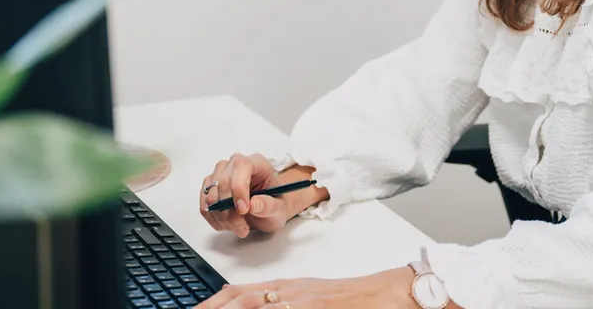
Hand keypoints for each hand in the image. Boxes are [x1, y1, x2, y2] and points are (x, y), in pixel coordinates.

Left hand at [195, 268, 416, 308]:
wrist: (379, 295)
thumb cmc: (345, 298)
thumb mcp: (306, 294)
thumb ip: (277, 296)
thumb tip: (244, 299)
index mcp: (284, 286)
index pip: (239, 291)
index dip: (213, 301)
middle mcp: (287, 292)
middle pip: (240, 299)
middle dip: (214, 308)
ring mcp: (299, 302)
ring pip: (255, 306)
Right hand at [199, 153, 296, 237]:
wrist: (266, 210)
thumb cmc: (273, 205)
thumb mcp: (279, 209)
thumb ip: (269, 206)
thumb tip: (254, 204)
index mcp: (256, 162)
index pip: (241, 166)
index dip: (239, 188)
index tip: (244, 210)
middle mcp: (235, 164)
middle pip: (223, 183)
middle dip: (231, 212)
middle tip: (243, 228)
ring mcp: (220, 174)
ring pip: (211, 197)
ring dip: (223, 218)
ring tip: (239, 227)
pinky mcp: (209, 188)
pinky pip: (204, 206)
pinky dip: (214, 219)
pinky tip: (228, 225)